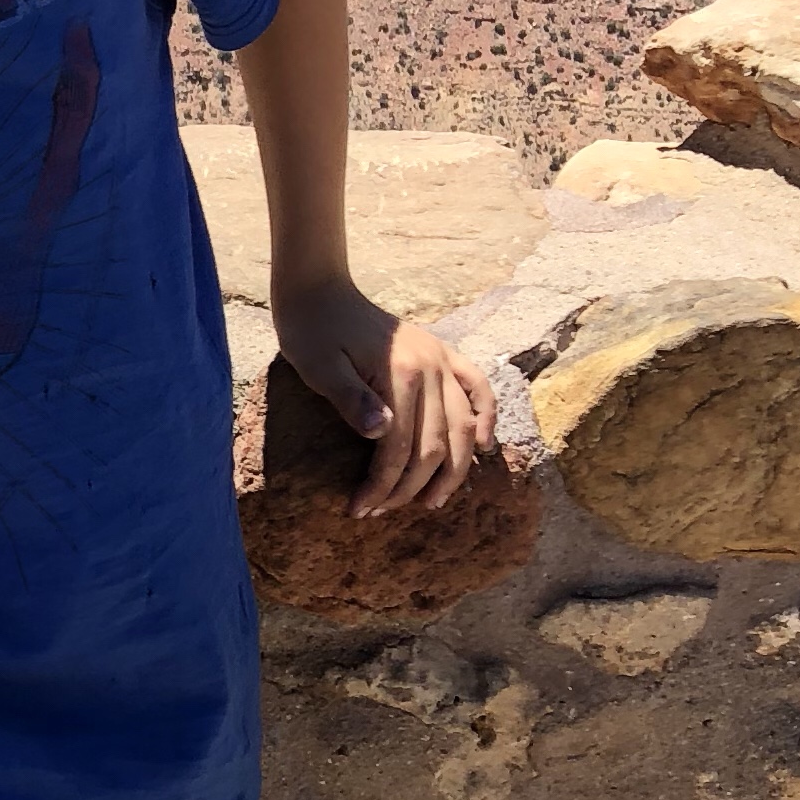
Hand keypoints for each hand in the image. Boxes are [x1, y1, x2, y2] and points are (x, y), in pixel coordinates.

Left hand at [272, 274, 498, 516]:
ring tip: (432, 501)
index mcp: (402, 372)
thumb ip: (350, 399)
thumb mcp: (318, 367)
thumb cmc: (312, 330)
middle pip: (435, 445)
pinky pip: (478, 386)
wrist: (320, 287)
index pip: (399, 448)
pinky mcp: (442, 352)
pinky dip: (487, 416)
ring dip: (453, 469)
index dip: (382, 485)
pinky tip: (484, 446)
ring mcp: (441, 358)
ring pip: (463, 426)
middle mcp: (432, 366)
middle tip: (382, 511)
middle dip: (409, 487)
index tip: (360, 510)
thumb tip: (381, 434)